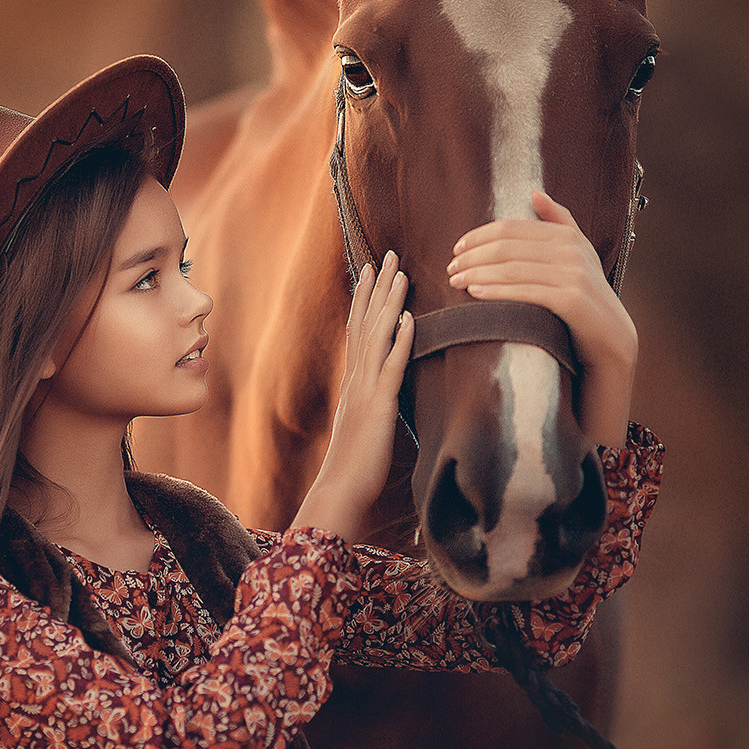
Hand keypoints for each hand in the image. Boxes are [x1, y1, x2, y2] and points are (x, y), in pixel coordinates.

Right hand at [293, 251, 413, 542]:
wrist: (339, 492)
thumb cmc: (353, 468)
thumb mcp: (363, 428)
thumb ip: (370, 406)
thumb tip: (379, 397)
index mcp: (353, 382)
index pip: (359, 330)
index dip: (365, 298)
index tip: (371, 270)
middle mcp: (356, 379)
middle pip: (365, 322)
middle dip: (377, 288)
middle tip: (387, 255)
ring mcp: (365, 390)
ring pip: (377, 335)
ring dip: (389, 302)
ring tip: (400, 272)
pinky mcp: (378, 407)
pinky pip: (391, 367)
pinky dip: (400, 340)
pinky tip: (410, 318)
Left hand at [446, 190, 636, 447]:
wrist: (612, 338)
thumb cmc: (584, 296)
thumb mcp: (576, 254)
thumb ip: (558, 221)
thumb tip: (535, 192)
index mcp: (567, 234)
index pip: (510, 228)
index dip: (478, 236)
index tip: (456, 249)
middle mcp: (572, 249)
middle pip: (506, 246)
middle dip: (473, 256)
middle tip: (450, 269)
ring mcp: (573, 274)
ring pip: (511, 268)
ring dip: (477, 273)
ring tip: (456, 281)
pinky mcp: (572, 300)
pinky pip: (525, 292)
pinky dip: (496, 291)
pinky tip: (476, 294)